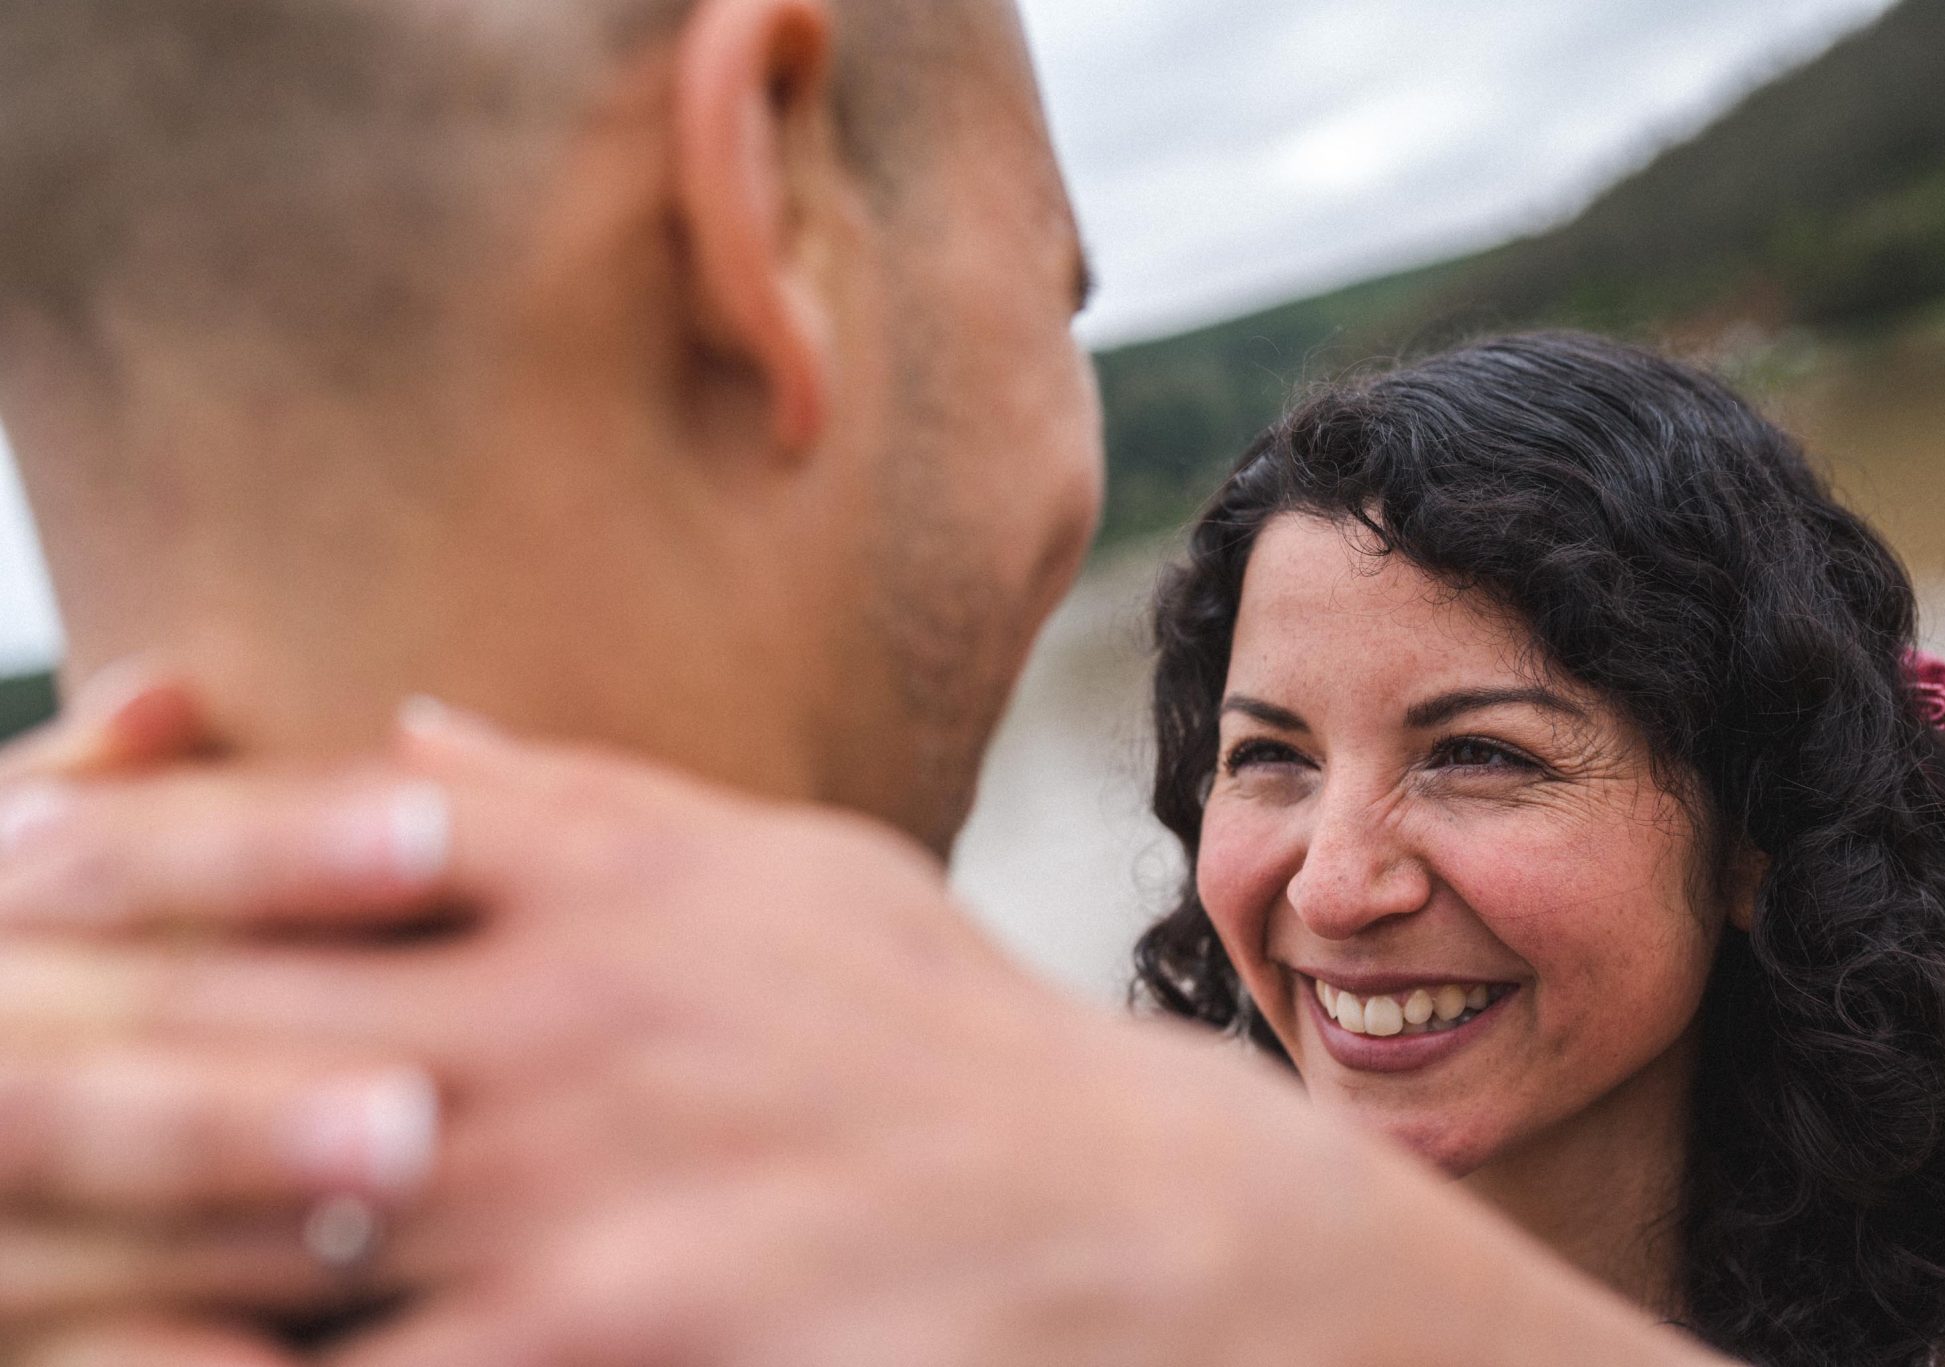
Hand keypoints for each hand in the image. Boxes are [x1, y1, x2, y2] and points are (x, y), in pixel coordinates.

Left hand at [0, 710, 1731, 1365]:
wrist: (1119, 1230)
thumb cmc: (944, 1042)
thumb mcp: (791, 871)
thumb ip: (587, 797)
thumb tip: (411, 729)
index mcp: (604, 885)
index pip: (299, 834)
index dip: (115, 841)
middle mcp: (557, 1030)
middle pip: (207, 1016)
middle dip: (25, 1027)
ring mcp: (558, 1213)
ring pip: (222, 1214)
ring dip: (73, 1205)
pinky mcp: (588, 1359)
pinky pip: (330, 1364)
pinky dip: (205, 1352)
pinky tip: (120, 1338)